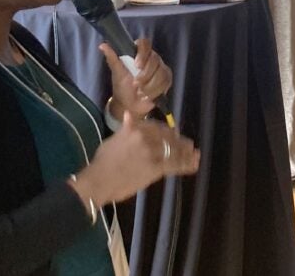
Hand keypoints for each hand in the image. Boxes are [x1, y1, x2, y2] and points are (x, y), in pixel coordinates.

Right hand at [71, 111, 199, 204]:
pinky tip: (195, 164)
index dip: (168, 131)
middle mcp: (146, 137)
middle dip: (180, 141)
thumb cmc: (102, 162)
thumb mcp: (113, 139)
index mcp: (135, 129)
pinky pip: (175, 165)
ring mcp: (152, 152)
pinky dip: (187, 165)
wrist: (99, 180)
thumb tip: (127, 114)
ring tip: (196, 154)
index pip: (157, 127)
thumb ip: (126, 127)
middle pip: (168, 137)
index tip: (173, 134)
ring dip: (187, 152)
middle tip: (189, 144)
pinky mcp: (156, 168)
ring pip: (174, 150)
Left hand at [100, 39, 172, 117]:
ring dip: (150, 86)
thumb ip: (112, 58)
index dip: (142, 54)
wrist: (130, 105)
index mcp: (139, 53)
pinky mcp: (167, 78)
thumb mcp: (117, 73)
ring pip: (161, 72)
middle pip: (154, 60)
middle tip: (135, 85)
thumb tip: (102, 45)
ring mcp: (160, 68)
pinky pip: (166, 82)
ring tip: (140, 92)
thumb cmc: (122, 87)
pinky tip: (148, 95)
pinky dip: (156, 91)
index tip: (137, 66)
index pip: (145, 44)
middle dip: (145, 75)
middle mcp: (152, 58)